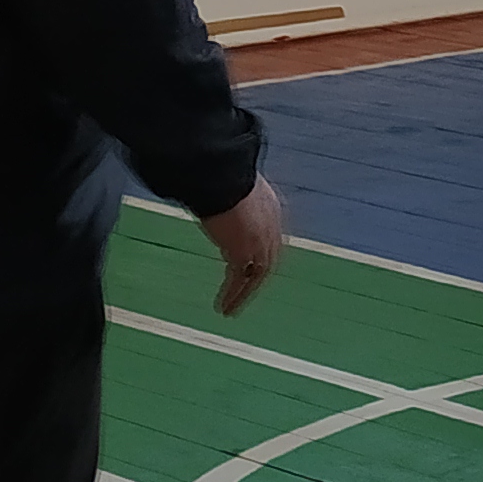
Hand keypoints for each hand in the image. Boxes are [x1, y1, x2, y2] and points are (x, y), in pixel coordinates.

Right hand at [203, 178, 286, 316]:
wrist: (223, 176)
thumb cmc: (220, 172)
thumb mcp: (229, 183)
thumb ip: (227, 194)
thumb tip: (211, 186)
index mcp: (270, 207)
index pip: (268, 236)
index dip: (258, 253)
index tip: (247, 266)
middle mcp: (271, 227)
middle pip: (266, 259)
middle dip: (254, 277)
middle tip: (243, 291)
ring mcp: (260, 242)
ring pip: (255, 276)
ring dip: (243, 294)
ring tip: (229, 309)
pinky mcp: (245, 254)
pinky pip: (238, 281)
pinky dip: (232, 296)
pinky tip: (223, 308)